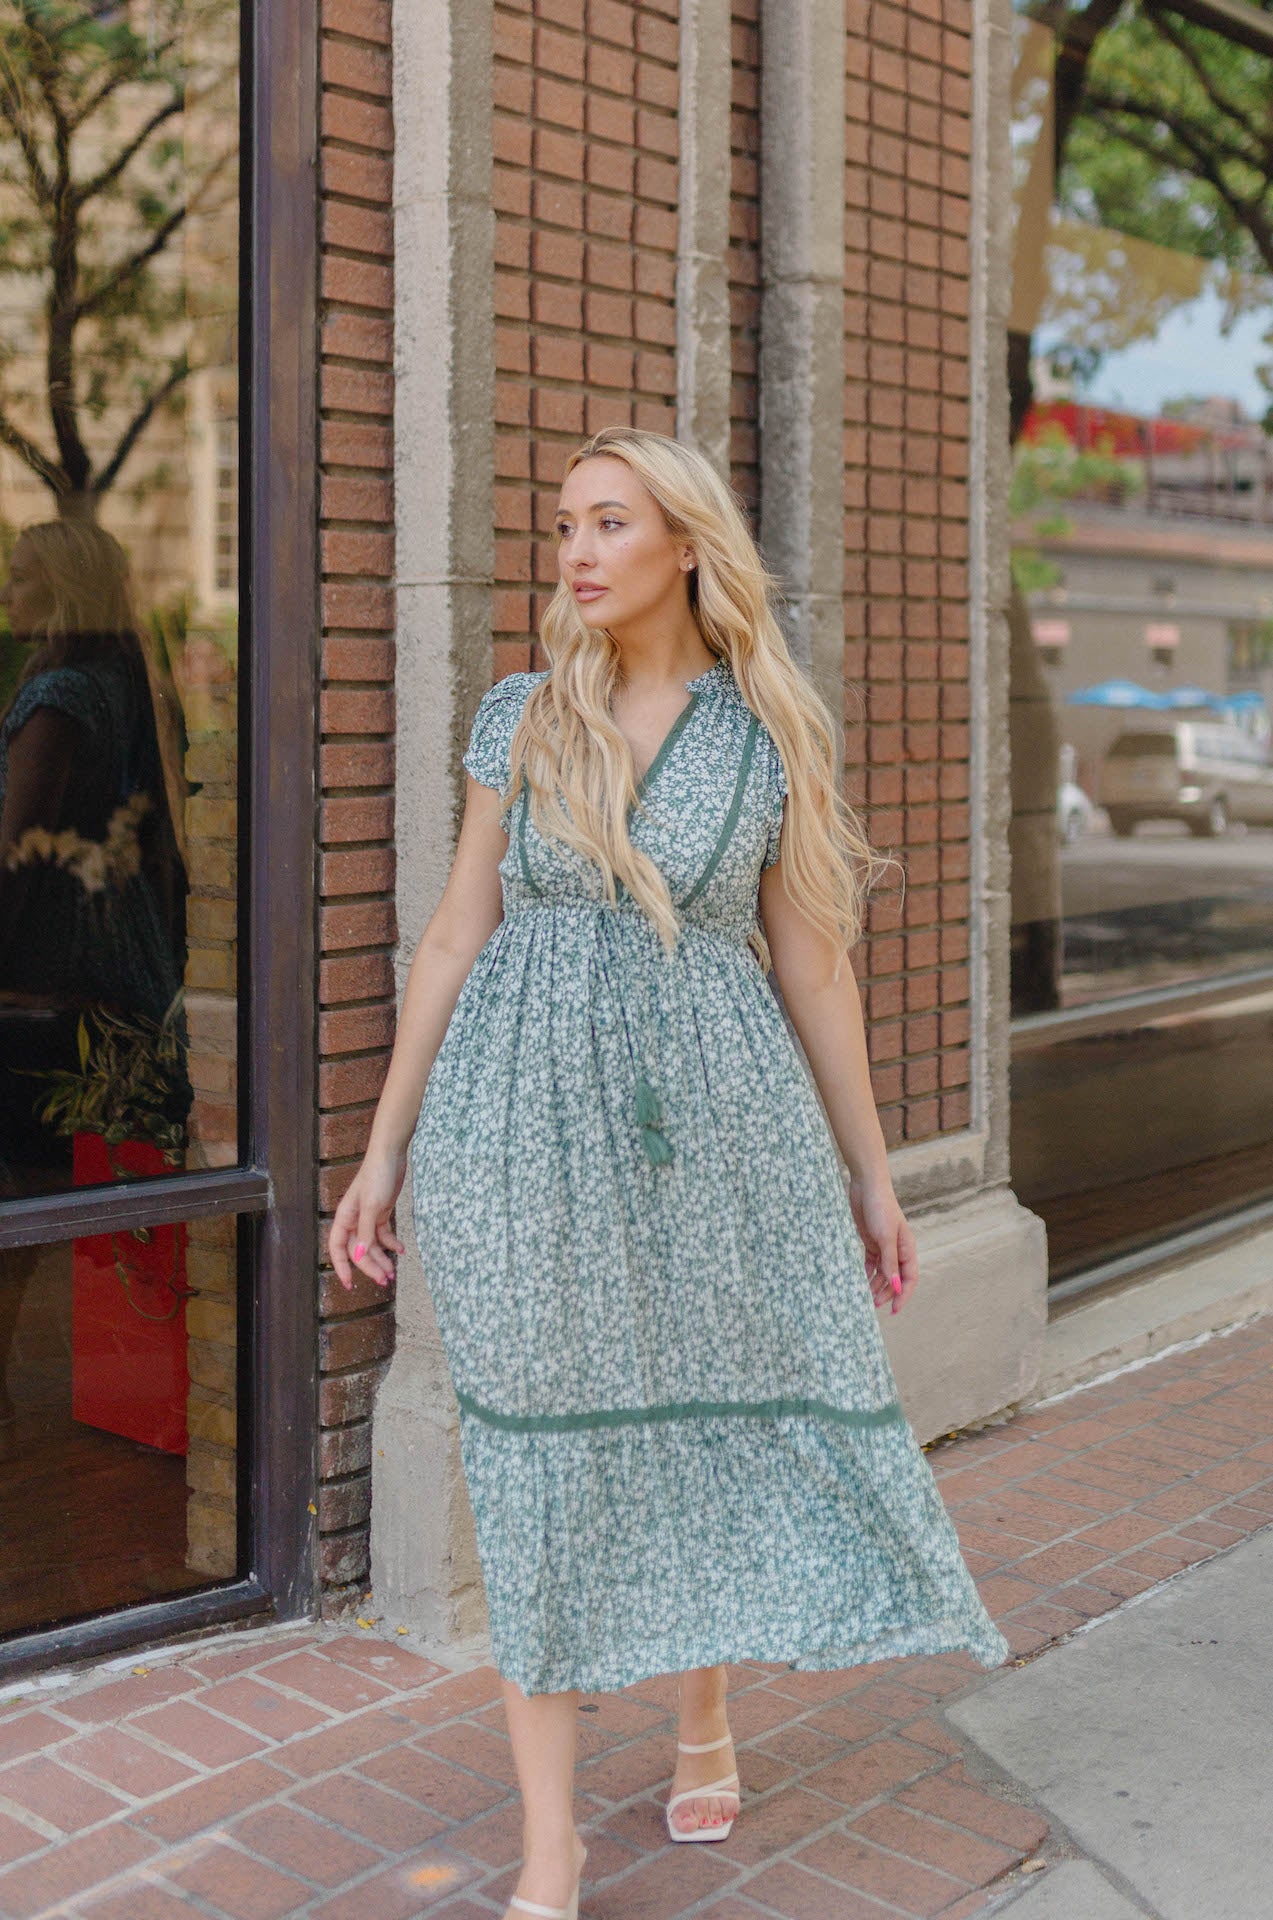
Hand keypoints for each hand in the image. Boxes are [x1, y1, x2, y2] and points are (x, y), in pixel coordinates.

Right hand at [329, 1149, 407, 1289]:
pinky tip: (401, 1251)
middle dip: (370, 1267)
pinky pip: (383, 1234)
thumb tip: (360, 1256)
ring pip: (372, 1245)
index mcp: (345, 1218)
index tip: (350, 1284)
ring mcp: (368, 1216)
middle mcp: (354, 1219)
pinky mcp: (381, 1212)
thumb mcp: (373, 1206)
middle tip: (385, 1281)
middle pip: (359, 1250)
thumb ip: (366, 1232)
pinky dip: (392, 1243)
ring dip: (382, 1259)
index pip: (338, 1248)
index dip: (342, 1267)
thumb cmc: (377, 1176)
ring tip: (393, 1273)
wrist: (391, 1155)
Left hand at [848, 1173, 918, 1314]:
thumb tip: (894, 1287)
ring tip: (865, 1296)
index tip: (893, 1310)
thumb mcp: (885, 1237)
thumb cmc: (880, 1208)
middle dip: (886, 1293)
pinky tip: (860, 1281)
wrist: (866, 1186)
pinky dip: (867, 1273)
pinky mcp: (870, 1241)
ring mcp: (883, 1245)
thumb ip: (889, 1262)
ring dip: (875, 1285)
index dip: (903, 1295)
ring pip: (882, 1272)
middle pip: (895, 1278)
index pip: (909, 1278)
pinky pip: (871, 1263)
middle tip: (873, 1304)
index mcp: (907, 1248)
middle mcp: (897, 1249)